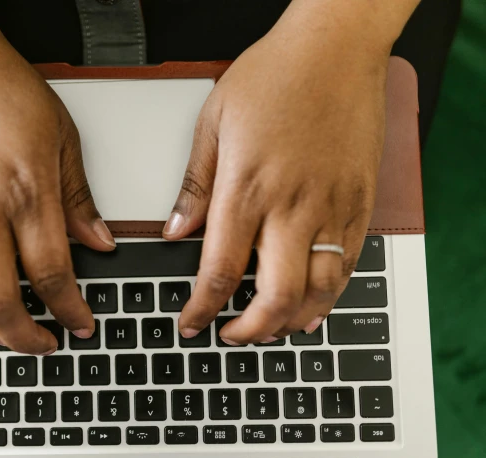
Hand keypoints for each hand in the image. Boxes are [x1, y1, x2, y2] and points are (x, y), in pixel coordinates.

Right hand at [0, 24, 114, 354]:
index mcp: (25, 194)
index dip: (70, 312)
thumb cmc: (1, 88)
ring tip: (7, 338)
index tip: (82, 326)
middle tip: (47, 344)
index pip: (52, 275)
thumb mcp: (61, 137)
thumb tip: (100, 244)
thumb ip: (78, 198)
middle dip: (27, 338)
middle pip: (0, 302)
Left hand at [164, 13, 390, 343]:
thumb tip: (174, 231)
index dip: (201, 309)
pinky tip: (313, 305)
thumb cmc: (274, 75)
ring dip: (292, 321)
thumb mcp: (213, 124)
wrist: (335, 46)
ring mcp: (331, 206)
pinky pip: (350, 263)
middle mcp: (290, 206)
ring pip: (318, 290)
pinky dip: (331, 295)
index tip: (191, 323)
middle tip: (232, 335)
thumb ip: (195, 186)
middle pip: (273, 296)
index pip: (218, 271)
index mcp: (245, 189)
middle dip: (249, 330)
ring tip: (271, 328)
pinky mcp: (359, 201)